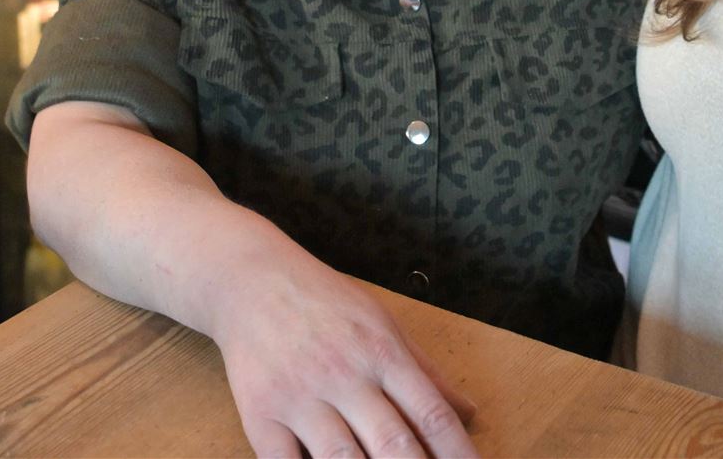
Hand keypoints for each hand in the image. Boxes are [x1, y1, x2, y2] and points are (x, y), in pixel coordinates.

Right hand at [209, 247, 477, 458]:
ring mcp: (300, 397)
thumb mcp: (384, 322)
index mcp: (382, 352)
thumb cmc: (326, 302)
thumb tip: (471, 414)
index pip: (431, 414)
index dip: (458, 454)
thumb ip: (427, 372)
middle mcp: (344, 375)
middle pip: (392, 445)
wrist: (251, 280)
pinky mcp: (261, 415)